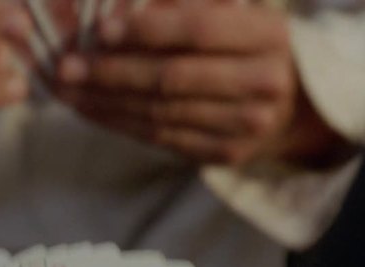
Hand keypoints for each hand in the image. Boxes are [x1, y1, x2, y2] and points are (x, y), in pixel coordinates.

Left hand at [55, 2, 337, 164]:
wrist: (298, 106)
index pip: (198, 32)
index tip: (102, 29)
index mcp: (268, 37)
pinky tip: (93, 110)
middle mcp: (262, 84)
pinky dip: (122, 124)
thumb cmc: (254, 48)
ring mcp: (245, 126)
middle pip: (172, 78)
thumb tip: (122, 7)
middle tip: (67, 67)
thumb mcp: (239, 16)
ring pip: (161, 113)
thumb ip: (192, 7)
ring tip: (68, 90)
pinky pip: (163, 138)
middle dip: (111, 72)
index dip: (147, 30)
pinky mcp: (226, 154)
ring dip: (107, 102)